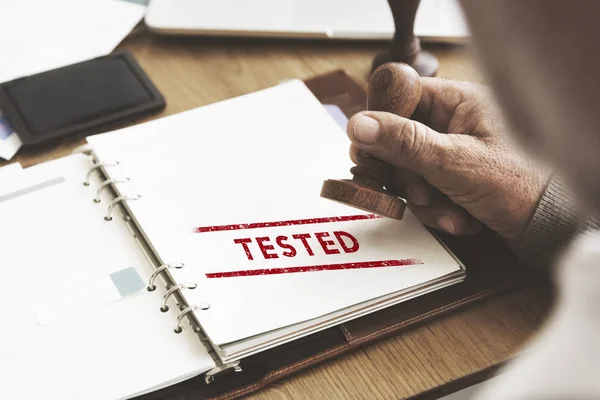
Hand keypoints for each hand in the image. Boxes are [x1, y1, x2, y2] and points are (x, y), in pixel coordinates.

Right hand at [347, 78, 548, 243]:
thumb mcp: (455, 161)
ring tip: (452, 211)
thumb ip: (404, 142)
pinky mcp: (455, 182)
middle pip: (399, 143)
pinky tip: (462, 218)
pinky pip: (425, 194)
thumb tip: (359, 124)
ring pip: (409, 174)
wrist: (552, 229)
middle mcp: (454, 126)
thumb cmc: (523, 185)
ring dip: (425, 201)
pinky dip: (439, 211)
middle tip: (420, 191)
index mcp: (459, 102)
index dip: (381, 124)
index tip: (370, 148)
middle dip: (407, 177)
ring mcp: (454, 155)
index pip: (401, 99)